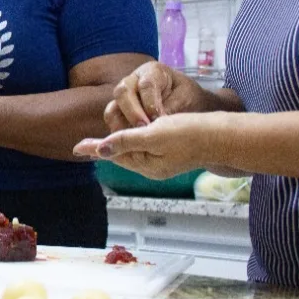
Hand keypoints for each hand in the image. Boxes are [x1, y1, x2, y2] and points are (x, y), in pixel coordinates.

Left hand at [74, 112, 228, 179]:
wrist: (223, 135)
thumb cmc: (191, 132)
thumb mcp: (154, 135)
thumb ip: (126, 141)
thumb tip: (100, 150)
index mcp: (147, 165)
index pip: (114, 154)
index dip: (95, 148)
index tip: (76, 148)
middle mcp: (153, 166)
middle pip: (122, 154)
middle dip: (106, 147)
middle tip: (83, 144)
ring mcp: (163, 161)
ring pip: (133, 150)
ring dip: (119, 143)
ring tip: (101, 141)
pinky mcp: (171, 153)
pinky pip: (145, 146)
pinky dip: (134, 139)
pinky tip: (129, 135)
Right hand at [105, 61, 209, 131]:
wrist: (187, 102)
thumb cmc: (188, 97)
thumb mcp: (185, 100)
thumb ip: (171, 109)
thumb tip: (156, 124)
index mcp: (152, 72)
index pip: (146, 85)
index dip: (150, 103)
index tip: (158, 119)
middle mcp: (133, 81)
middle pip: (122, 92)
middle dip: (132, 112)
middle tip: (144, 128)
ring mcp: (124, 97)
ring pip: (112, 107)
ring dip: (120, 124)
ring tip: (134, 138)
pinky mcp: (120, 111)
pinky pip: (113, 121)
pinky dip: (118, 132)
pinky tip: (130, 143)